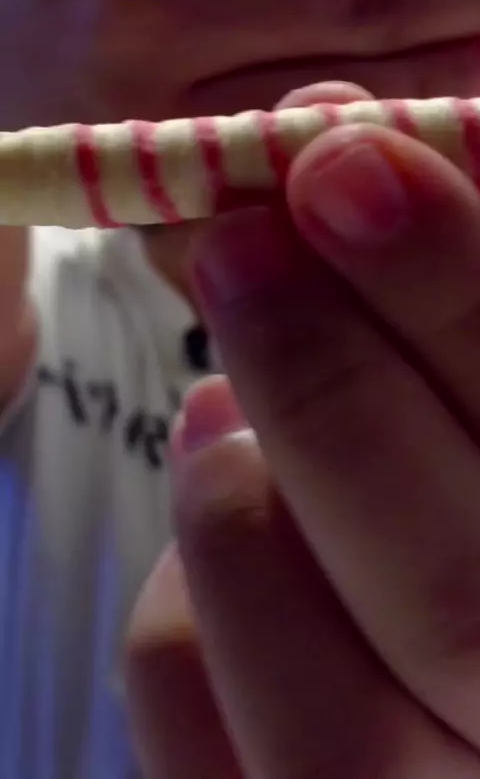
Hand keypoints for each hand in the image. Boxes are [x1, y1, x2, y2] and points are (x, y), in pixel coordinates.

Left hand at [126, 80, 479, 777]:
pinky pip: (195, 722)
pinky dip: (180, 608)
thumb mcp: (469, 362)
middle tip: (243, 234)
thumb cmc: (455, 444)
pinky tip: (221, 494)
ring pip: (322, 711)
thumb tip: (352, 146)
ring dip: (240, 511)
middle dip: (330, 390)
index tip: (344, 156)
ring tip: (215, 402)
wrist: (445, 608)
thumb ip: (447, 294)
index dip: (460, 299)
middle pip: (454, 603)